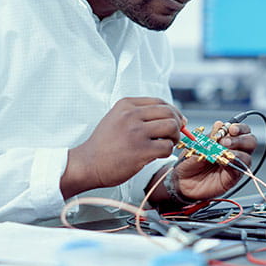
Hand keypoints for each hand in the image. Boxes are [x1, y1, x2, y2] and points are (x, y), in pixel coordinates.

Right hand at [61, 97, 184, 198]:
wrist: (87, 164)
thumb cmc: (104, 145)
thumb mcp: (116, 119)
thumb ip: (138, 114)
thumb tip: (170, 116)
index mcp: (126, 105)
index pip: (160, 102)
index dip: (172, 111)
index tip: (177, 120)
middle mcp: (131, 115)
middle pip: (169, 112)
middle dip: (177, 123)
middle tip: (175, 134)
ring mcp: (136, 132)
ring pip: (171, 127)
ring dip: (174, 137)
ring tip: (166, 144)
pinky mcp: (141, 150)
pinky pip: (167, 147)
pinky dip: (167, 151)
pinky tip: (158, 154)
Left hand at [173, 121, 256, 200]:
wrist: (181, 181)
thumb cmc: (189, 162)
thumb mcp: (197, 145)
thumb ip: (210, 137)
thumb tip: (220, 124)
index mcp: (226, 140)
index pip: (242, 130)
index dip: (239, 128)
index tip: (230, 128)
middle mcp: (234, 151)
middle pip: (250, 141)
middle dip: (240, 138)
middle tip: (226, 141)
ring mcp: (234, 164)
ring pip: (247, 156)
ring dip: (237, 151)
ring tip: (223, 150)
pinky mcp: (232, 177)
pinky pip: (239, 170)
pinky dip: (233, 164)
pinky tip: (224, 161)